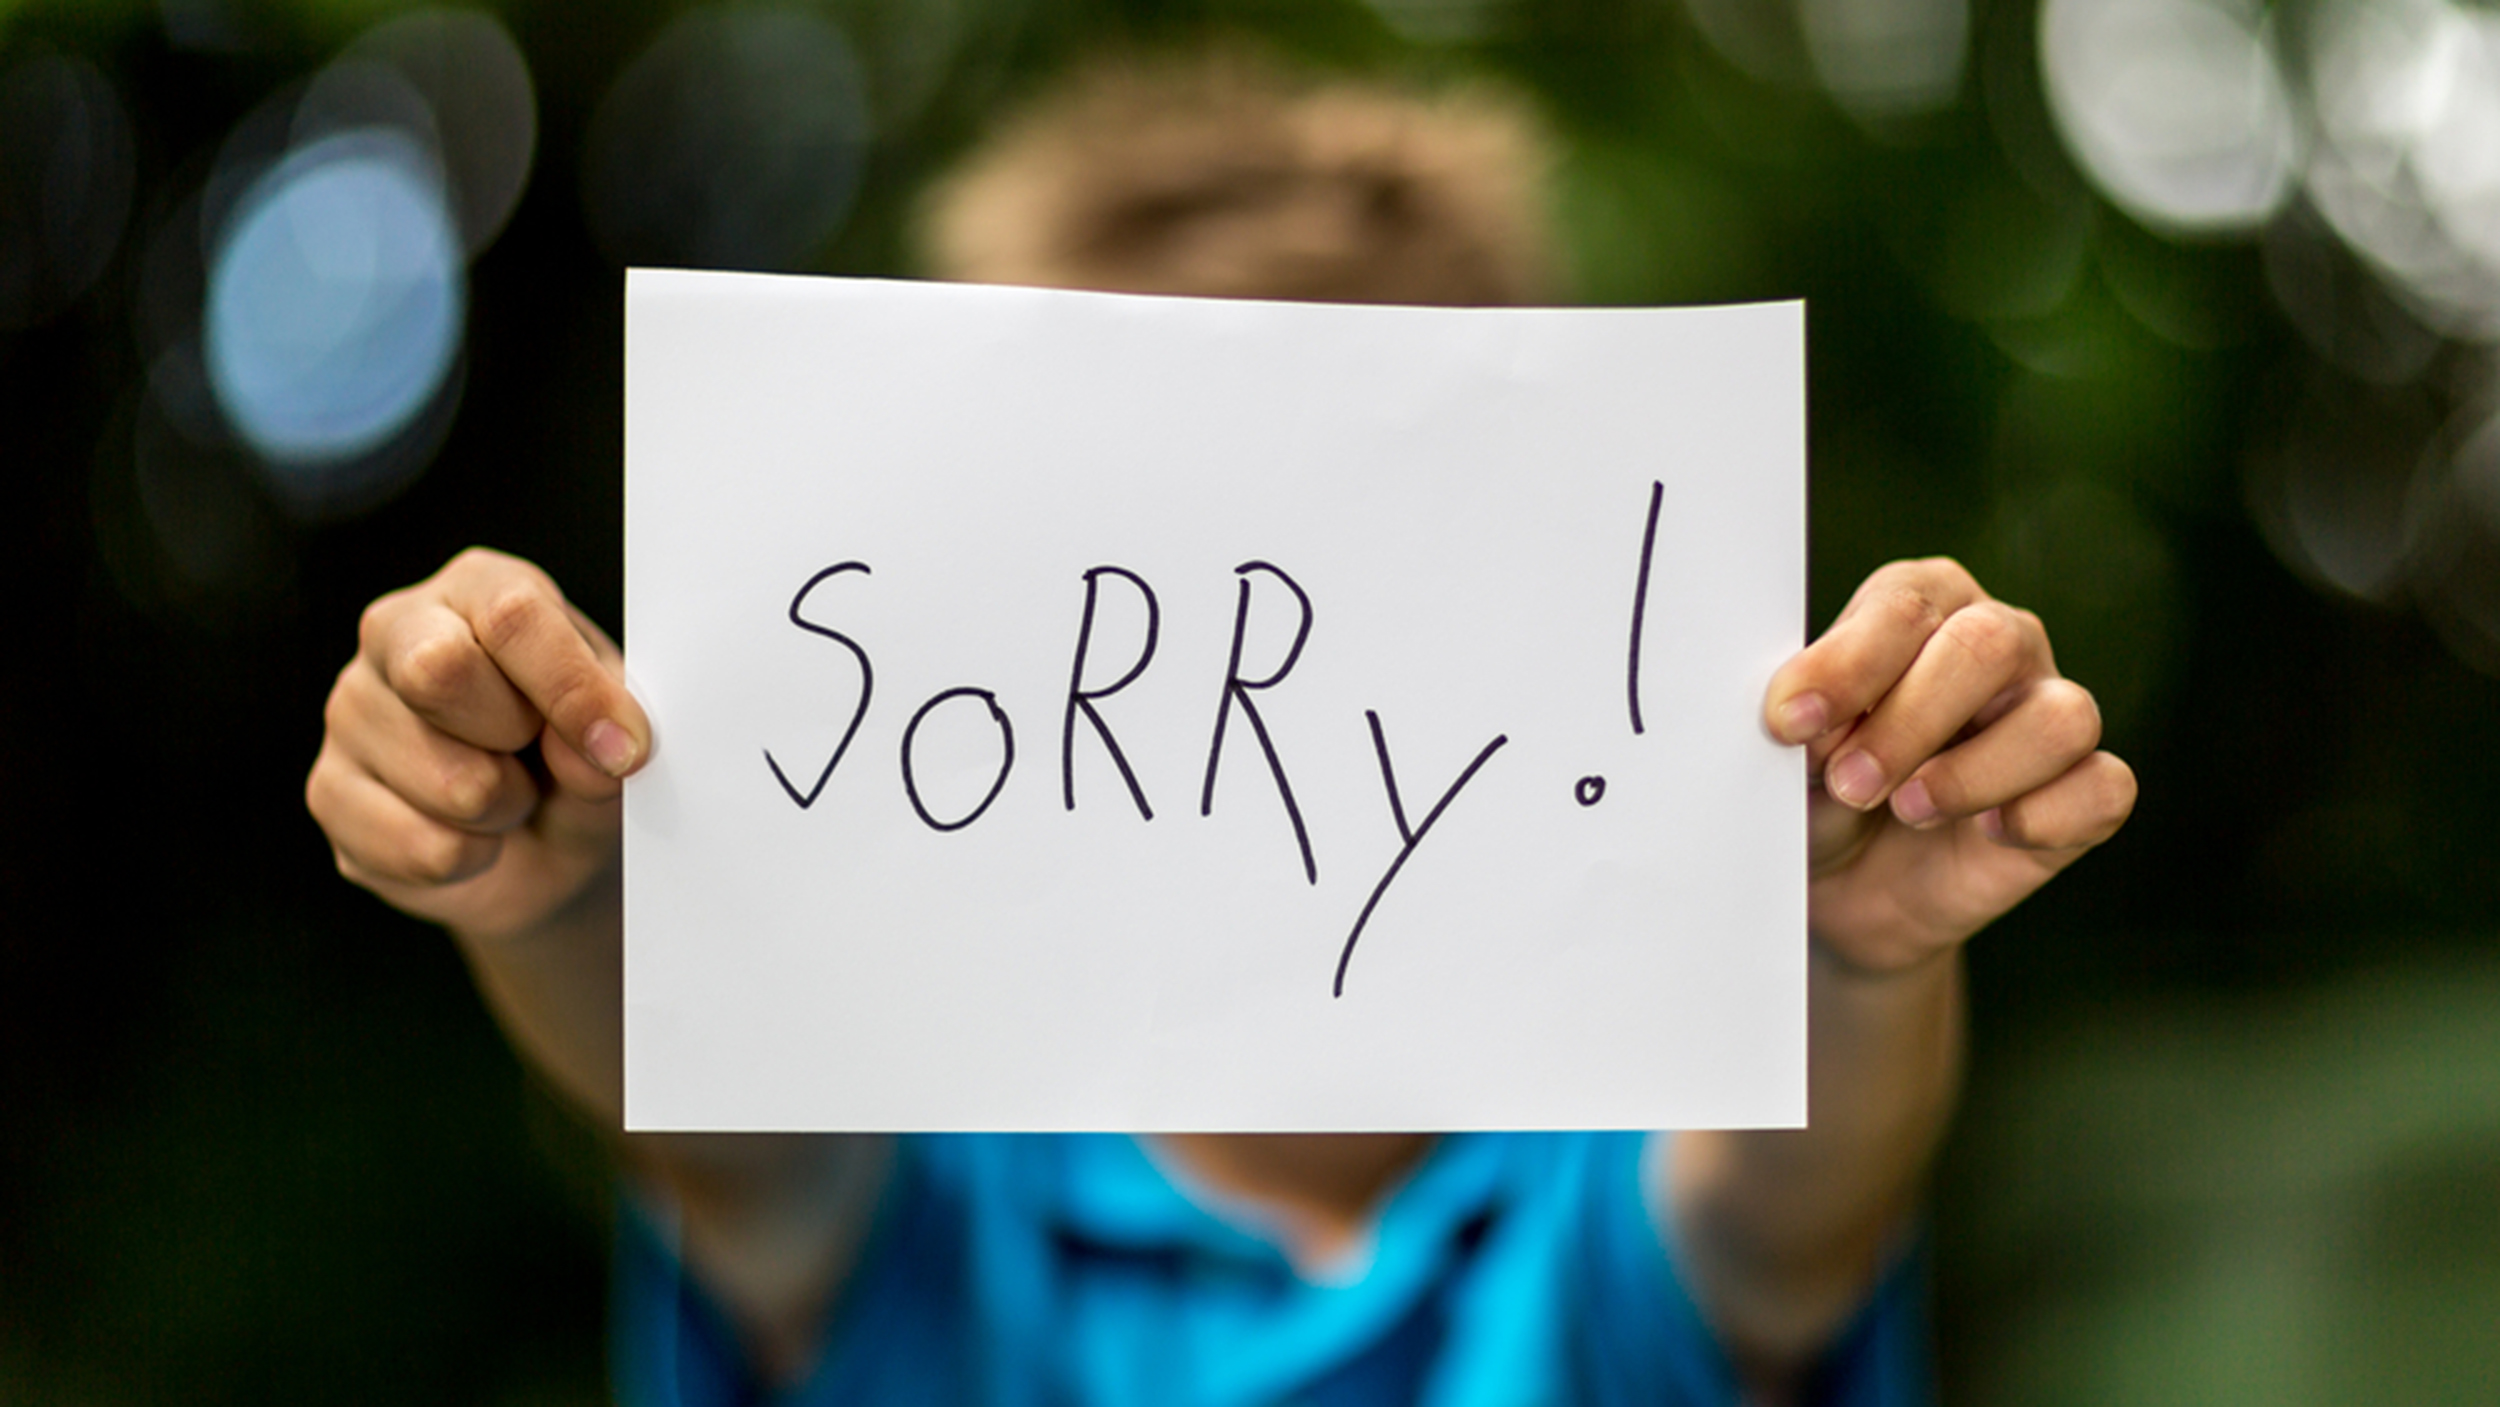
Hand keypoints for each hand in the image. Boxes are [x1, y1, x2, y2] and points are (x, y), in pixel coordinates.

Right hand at [306, 548, 652, 940]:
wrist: (547, 839)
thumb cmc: (581, 754)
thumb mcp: (620, 732)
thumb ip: (614, 732)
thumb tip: (596, 752)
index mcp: (478, 588)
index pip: (511, 616)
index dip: (572, 689)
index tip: (625, 746)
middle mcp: (397, 632)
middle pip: (438, 672)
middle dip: (514, 737)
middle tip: (535, 751)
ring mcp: (350, 711)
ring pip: (448, 782)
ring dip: (506, 809)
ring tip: (509, 794)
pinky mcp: (330, 793)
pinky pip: (422, 848)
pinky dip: (471, 859)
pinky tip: (470, 835)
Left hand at [1764, 558, 2134, 973]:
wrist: (1845, 884)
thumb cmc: (1821, 790)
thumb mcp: (1794, 755)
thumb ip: (1807, 725)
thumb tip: (1813, 720)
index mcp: (1923, 603)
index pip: (1904, 607)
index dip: (1846, 666)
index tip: (1789, 722)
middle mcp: (2001, 642)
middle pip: (1987, 646)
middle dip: (1908, 722)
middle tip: (1851, 783)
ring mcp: (2051, 713)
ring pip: (2060, 717)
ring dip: (1976, 772)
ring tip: (1909, 808)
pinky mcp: (2084, 792)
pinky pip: (2102, 788)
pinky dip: (2043, 816)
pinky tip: (1987, 833)